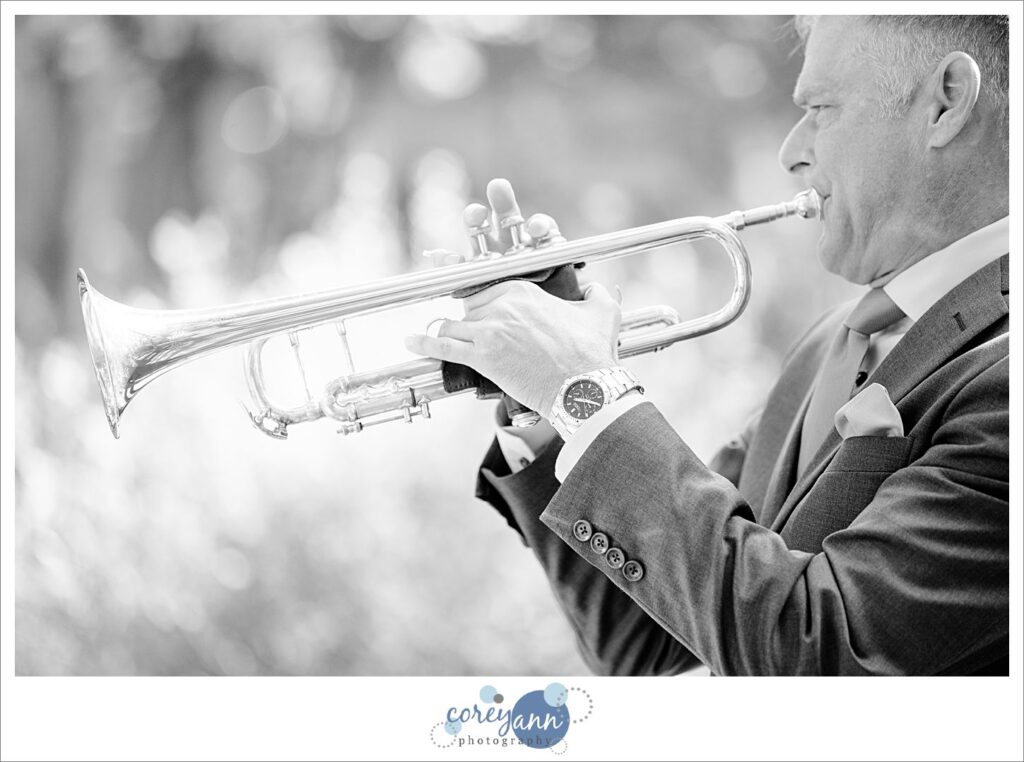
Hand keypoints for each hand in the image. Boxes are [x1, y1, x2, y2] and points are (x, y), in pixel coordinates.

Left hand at [405, 179, 621, 417]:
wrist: (585, 387)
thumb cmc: (593, 352)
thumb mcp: (602, 312)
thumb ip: (597, 293)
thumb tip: (597, 287)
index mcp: (523, 290)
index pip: (488, 290)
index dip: (485, 304)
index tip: (482, 313)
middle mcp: (502, 304)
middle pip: (469, 308)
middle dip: (471, 323)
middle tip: (477, 338)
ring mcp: (489, 330)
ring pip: (454, 325)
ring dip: (451, 334)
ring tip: (448, 342)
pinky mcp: (482, 357)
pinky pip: (442, 345)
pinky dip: (423, 342)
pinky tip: (409, 341)